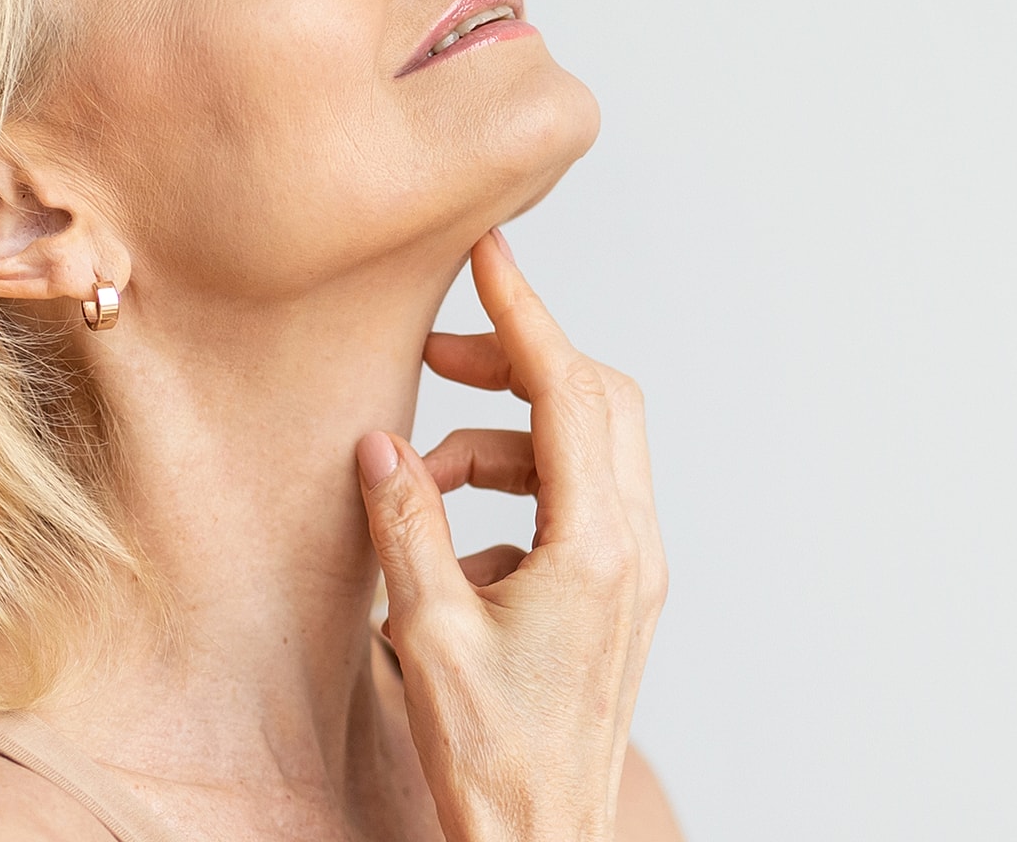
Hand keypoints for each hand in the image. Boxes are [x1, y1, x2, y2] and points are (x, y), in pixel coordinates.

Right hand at [357, 229, 666, 841]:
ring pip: (583, 455)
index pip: (569, 394)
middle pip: (598, 404)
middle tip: (438, 356)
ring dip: (501, 443)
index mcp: (597, 550)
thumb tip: (385, 447)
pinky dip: (512, 499)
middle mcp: (631, 552)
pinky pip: (573, 507)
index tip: (490, 256)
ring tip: (418, 484)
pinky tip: (449, 556)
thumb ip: (408, 527)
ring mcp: (631, 577)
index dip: (525, 315)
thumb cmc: (492, 760)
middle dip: (519, 364)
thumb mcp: (428, 634)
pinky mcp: (615, 599)